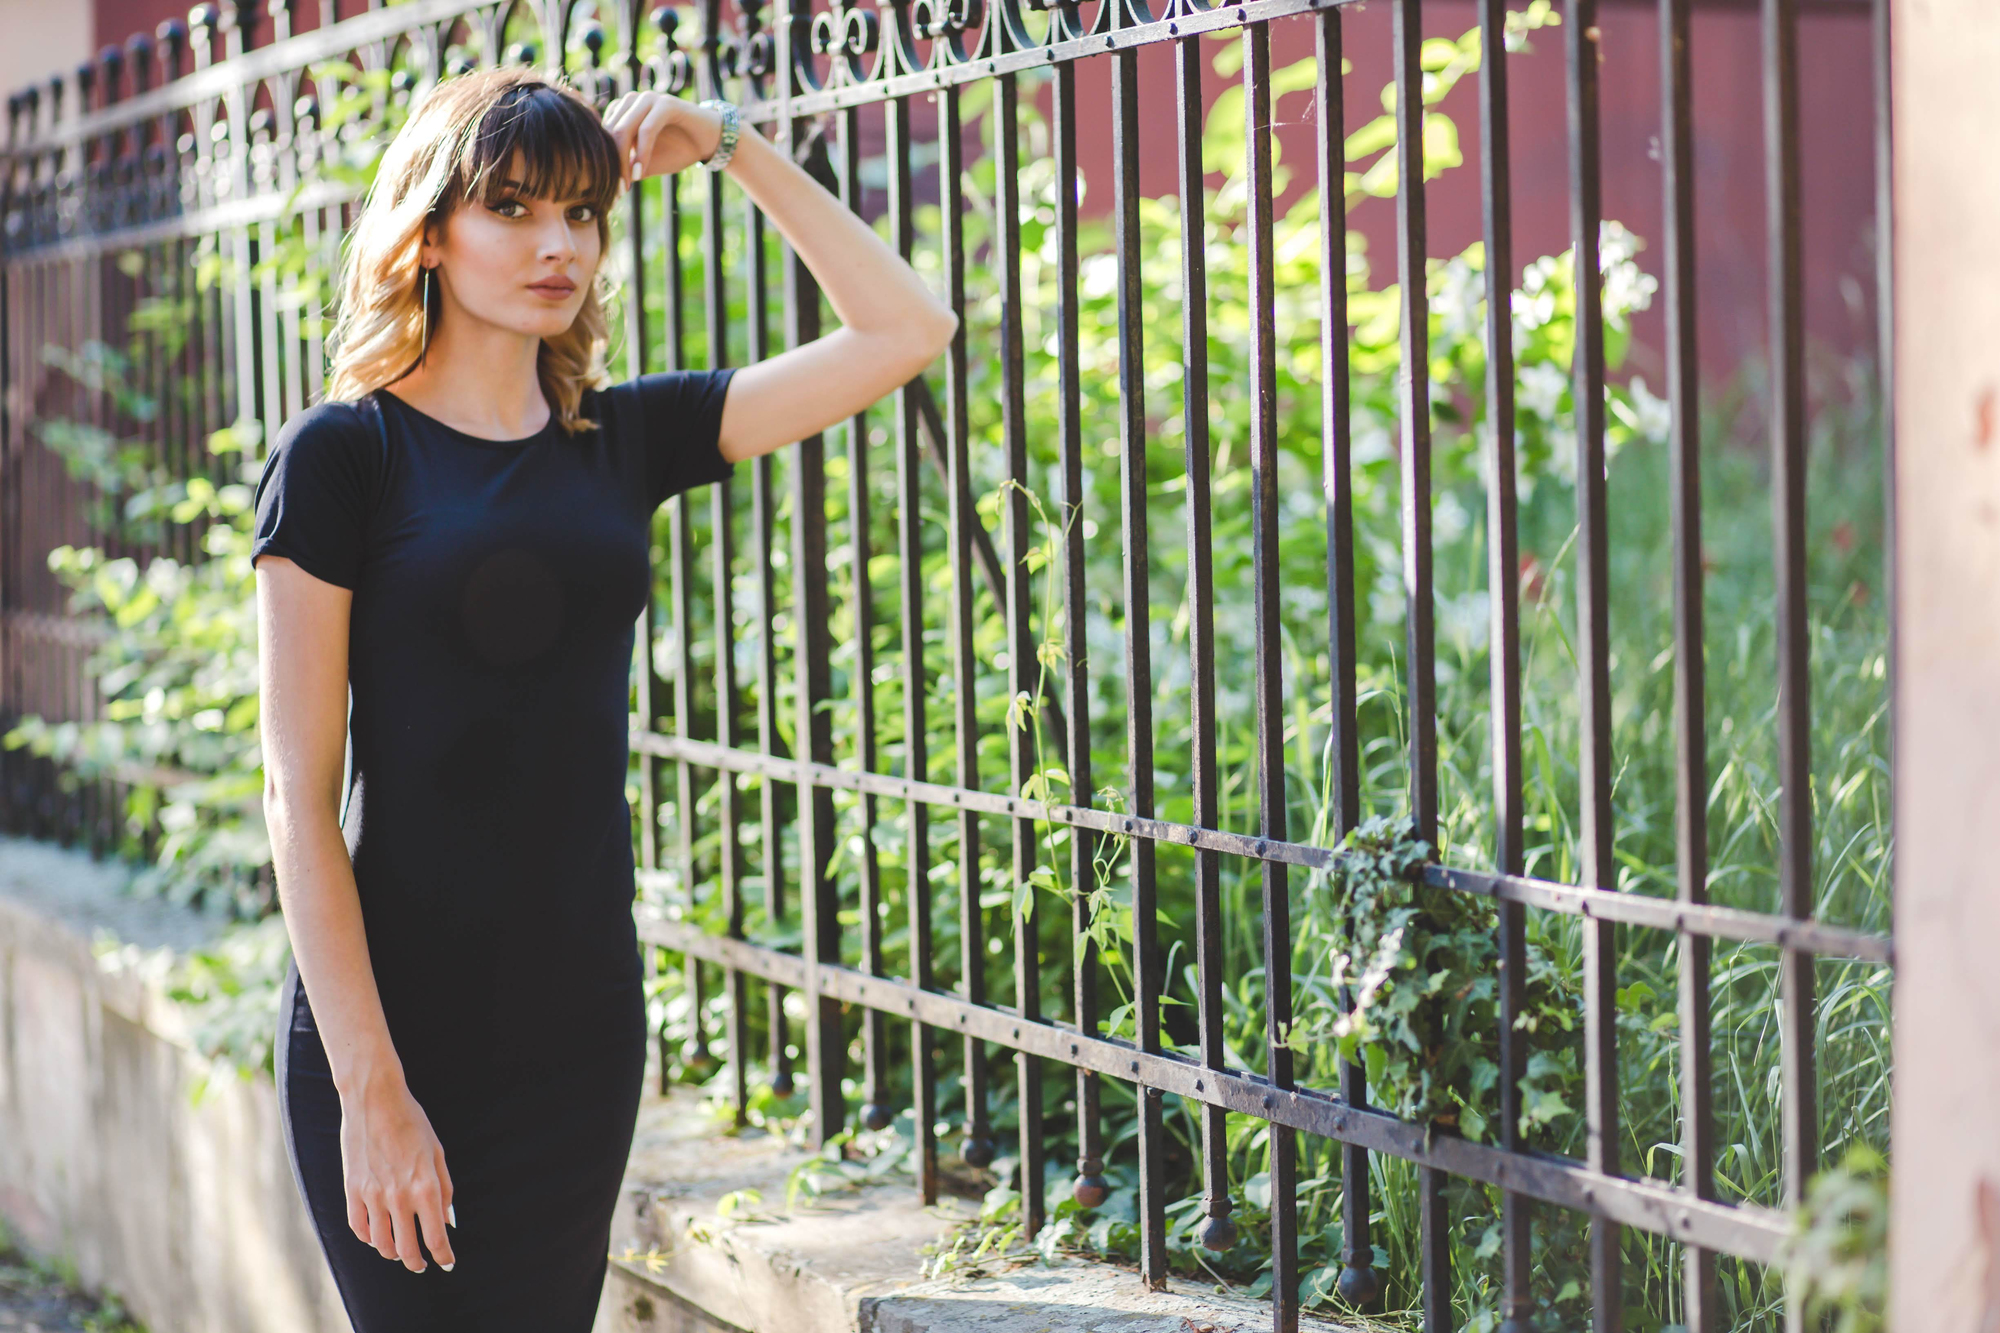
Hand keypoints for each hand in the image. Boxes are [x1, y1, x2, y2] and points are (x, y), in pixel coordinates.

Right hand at [339, 1071, 455, 1273]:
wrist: (374, 1100)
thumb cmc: (412, 1123)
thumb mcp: (437, 1153)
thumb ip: (444, 1190)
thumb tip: (447, 1222)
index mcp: (425, 1187)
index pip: (435, 1237)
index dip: (443, 1256)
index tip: (448, 1264)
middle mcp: (398, 1197)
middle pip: (407, 1249)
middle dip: (417, 1262)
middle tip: (422, 1265)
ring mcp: (372, 1196)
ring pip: (381, 1244)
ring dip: (393, 1253)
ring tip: (400, 1251)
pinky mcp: (352, 1191)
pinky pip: (359, 1228)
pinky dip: (369, 1238)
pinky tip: (377, 1236)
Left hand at [602, 91, 725, 182]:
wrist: (711, 141)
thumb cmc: (679, 150)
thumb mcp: (648, 162)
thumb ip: (628, 168)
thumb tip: (608, 185)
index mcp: (623, 110)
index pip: (604, 135)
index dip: (605, 162)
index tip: (613, 189)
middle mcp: (632, 100)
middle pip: (611, 133)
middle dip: (613, 164)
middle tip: (618, 191)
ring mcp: (648, 99)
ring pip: (625, 130)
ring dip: (624, 160)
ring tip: (629, 183)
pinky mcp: (666, 104)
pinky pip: (647, 129)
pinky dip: (642, 152)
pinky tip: (642, 172)